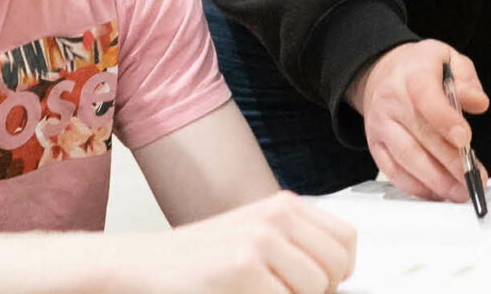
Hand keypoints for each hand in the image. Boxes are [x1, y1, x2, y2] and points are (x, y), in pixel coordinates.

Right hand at [151, 191, 355, 293]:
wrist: (145, 265)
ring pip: (314, 287)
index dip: (341, 270)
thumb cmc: (200, 258)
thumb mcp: (255, 237)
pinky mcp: (243, 267)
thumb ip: (295, 246)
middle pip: (336, 265)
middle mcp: (276, 216)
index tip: (327, 284)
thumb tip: (338, 277)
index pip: (345, 238)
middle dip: (321, 291)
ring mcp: (259, 240)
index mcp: (283, 206)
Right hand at [344, 40, 488, 200]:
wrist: (379, 71)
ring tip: (460, 192)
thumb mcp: (448, 58)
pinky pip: (393, 171)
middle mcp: (392, 102)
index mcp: (413, 75)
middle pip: (422, 136)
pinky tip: (437, 193)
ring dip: (436, 180)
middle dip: (451, 162)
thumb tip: (479, 103)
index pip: (427, 100)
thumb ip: (467, 79)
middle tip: (474, 178)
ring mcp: (381, 125)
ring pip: (407, 158)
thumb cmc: (419, 67)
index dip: (446, 121)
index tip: (466, 140)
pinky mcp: (375, 145)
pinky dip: (416, 186)